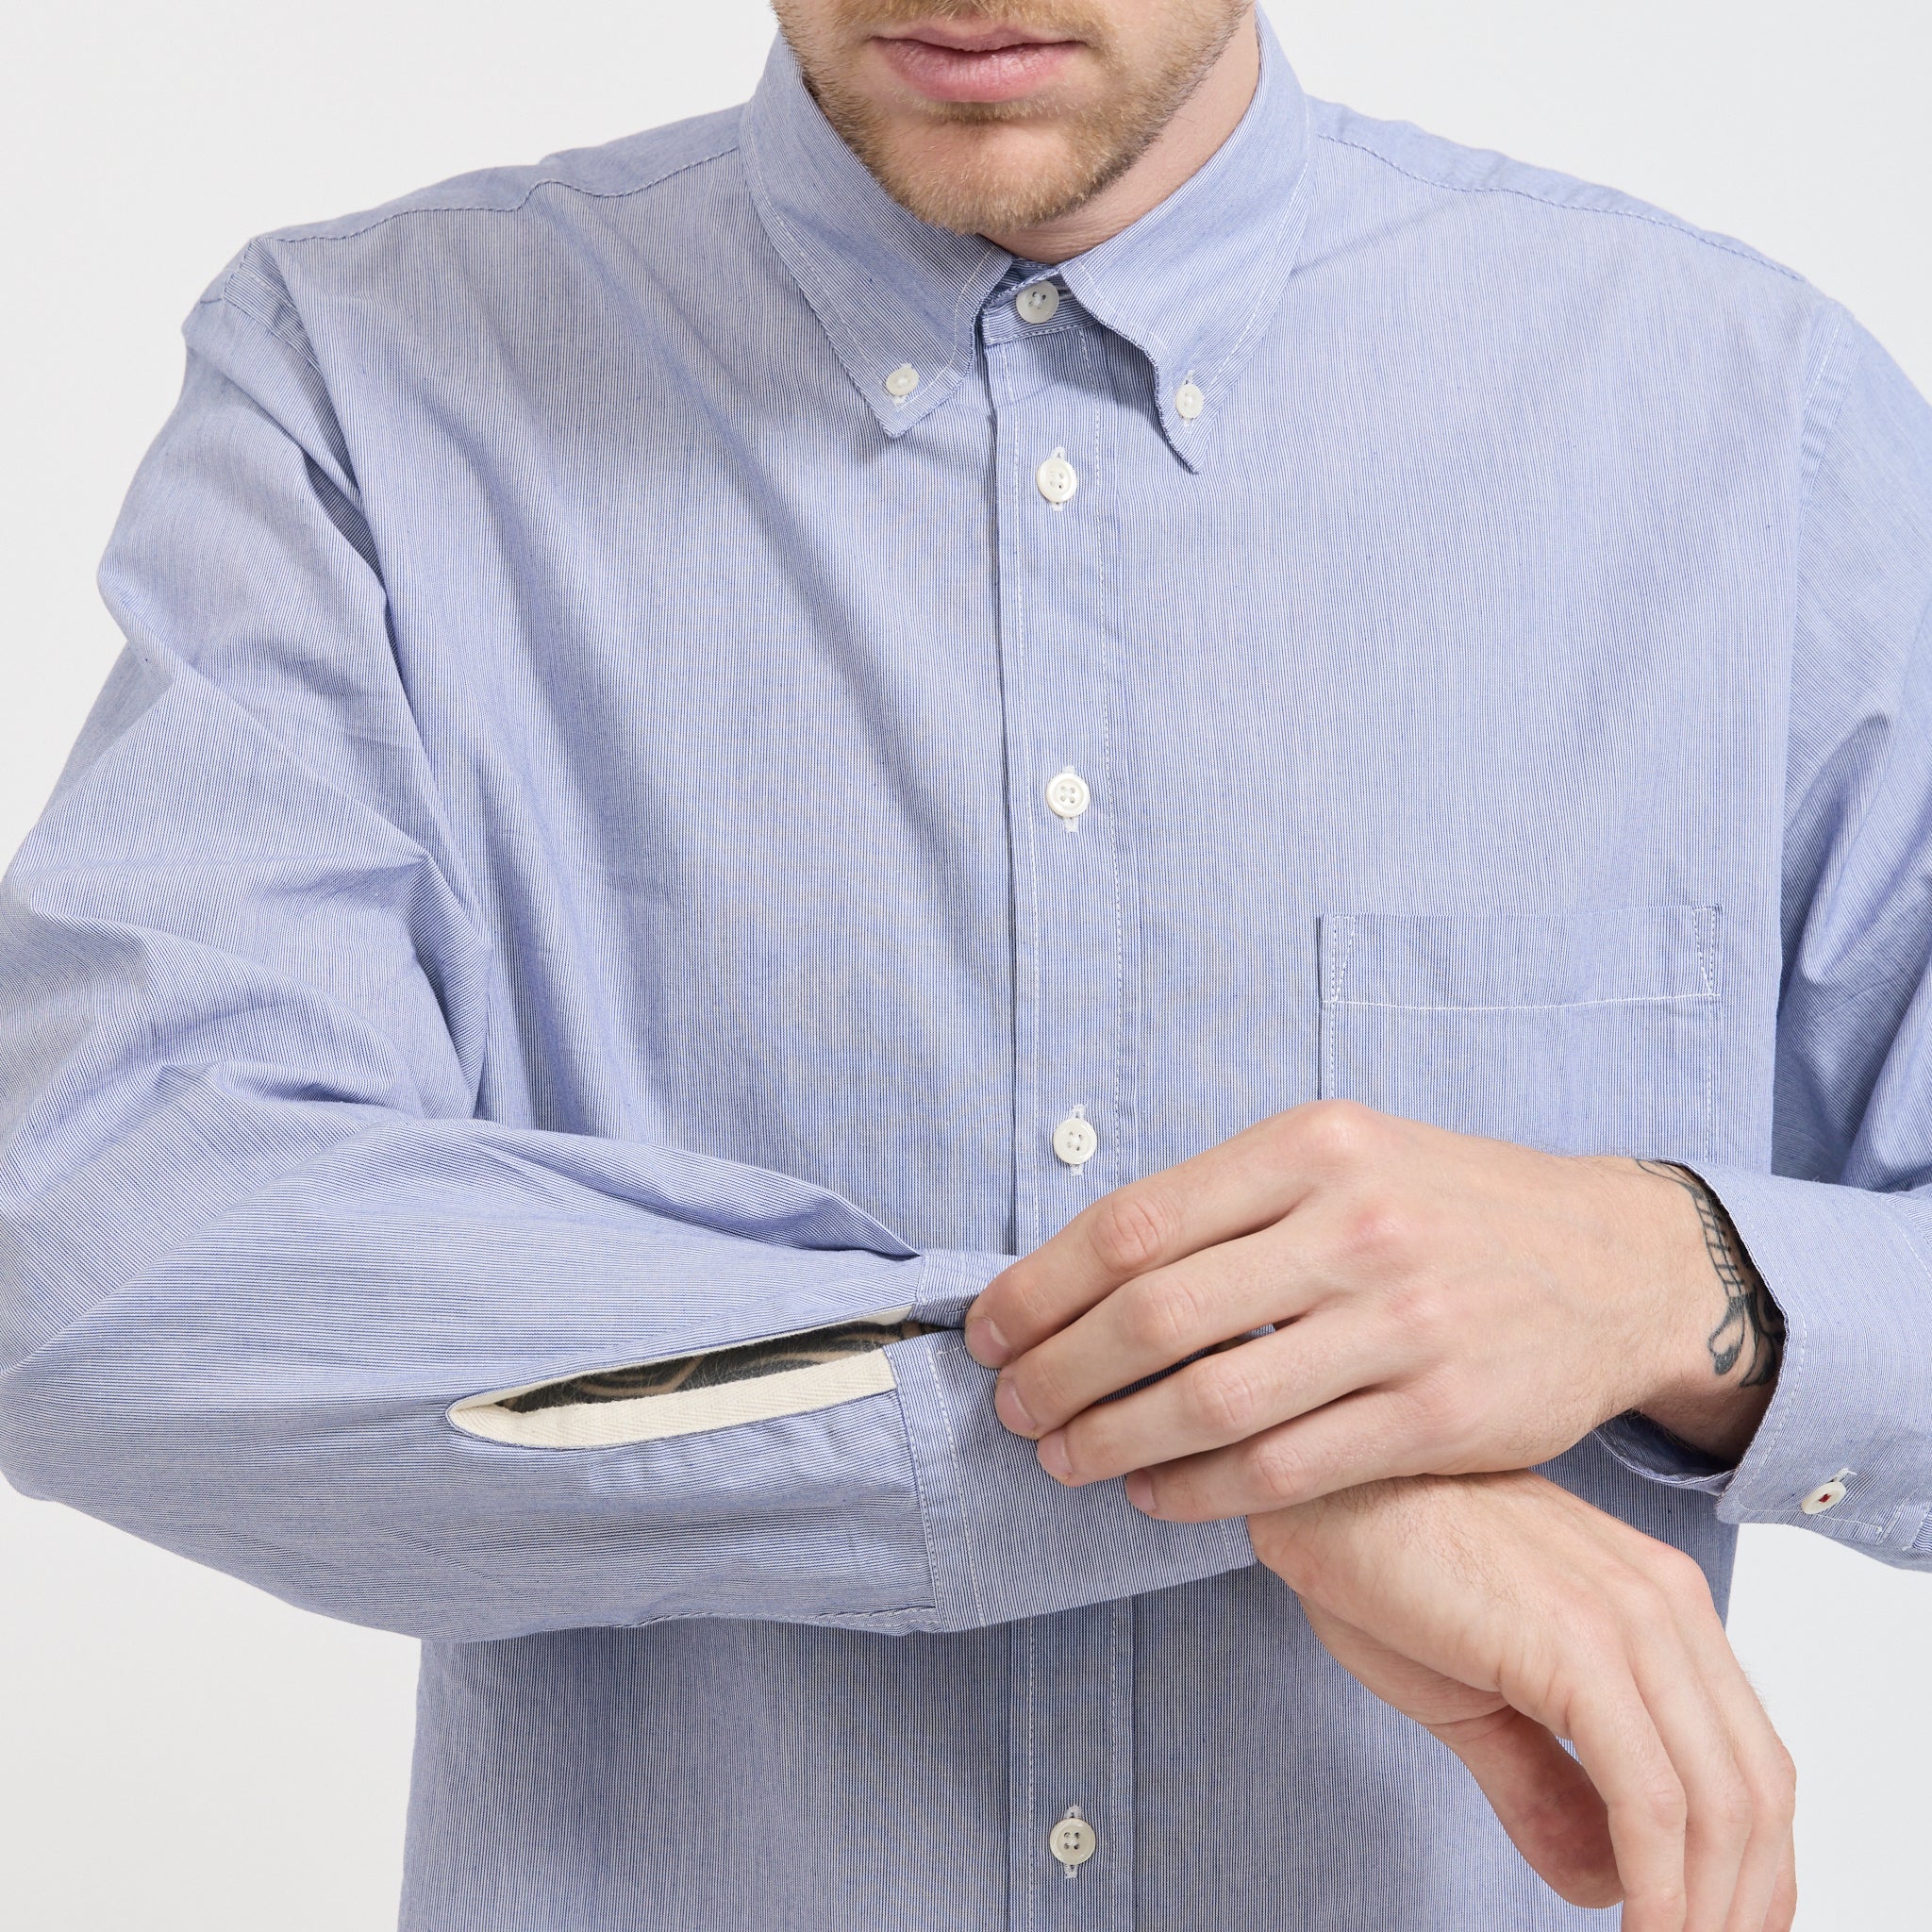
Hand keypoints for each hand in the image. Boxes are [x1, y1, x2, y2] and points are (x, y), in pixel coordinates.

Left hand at [965, 1101, 1782, 1518]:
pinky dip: (1197, 1491)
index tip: (990, 1327)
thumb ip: (1229, 1200)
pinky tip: (1154, 1495)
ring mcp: (1402, 1322)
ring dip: (1111, 1440)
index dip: (1041, 1285)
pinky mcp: (1439, 1414)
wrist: (1613, 1259)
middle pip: (1154, 1314)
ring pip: (1210, 1400)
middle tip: (1011, 1405)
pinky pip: (1283, 1468)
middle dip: (1057, 1370)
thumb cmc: (1447, 1206)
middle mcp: (1354, 1224)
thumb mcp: (1345, 1154)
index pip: (1134, 1223)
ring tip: (1063, 1458)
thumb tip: (1083, 1266)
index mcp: (1311, 1145)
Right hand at [1251, 1472, 1795, 1931]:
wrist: (1317, 1483)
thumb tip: (1604, 1882)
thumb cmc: (1378, 1561)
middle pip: (1757, 1793)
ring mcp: (1630, 1619)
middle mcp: (1665, 1603)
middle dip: (1741, 1907)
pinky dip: (1660, 1893)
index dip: (1752, 1870)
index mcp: (1657, 1602)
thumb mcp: (1477, 1694)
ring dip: (1704, 1915)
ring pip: (1721, 1809)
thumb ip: (1548, 1783)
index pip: (1748, 1762)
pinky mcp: (1580, 1645)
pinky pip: (1652, 1802)